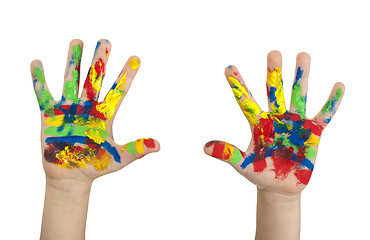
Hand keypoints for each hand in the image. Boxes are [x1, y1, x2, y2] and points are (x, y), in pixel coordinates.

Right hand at [31, 39, 159, 181]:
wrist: (71, 177)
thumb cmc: (95, 166)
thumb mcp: (118, 158)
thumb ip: (136, 149)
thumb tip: (159, 145)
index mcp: (105, 115)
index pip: (118, 91)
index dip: (126, 75)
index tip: (136, 58)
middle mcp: (87, 108)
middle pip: (95, 79)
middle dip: (100, 61)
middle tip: (106, 41)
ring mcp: (68, 109)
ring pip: (71, 80)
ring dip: (74, 62)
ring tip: (77, 42)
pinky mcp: (49, 115)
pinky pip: (43, 94)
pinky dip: (39, 80)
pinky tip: (37, 63)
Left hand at [204, 51, 343, 194]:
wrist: (280, 187)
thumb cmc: (260, 174)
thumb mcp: (243, 164)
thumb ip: (228, 154)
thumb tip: (205, 147)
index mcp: (257, 123)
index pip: (246, 100)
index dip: (237, 85)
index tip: (228, 67)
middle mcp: (276, 118)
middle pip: (273, 91)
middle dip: (273, 74)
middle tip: (273, 54)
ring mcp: (295, 123)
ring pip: (298, 95)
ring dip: (301, 77)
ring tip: (302, 55)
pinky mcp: (313, 132)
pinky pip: (323, 115)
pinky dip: (331, 102)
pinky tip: (338, 86)